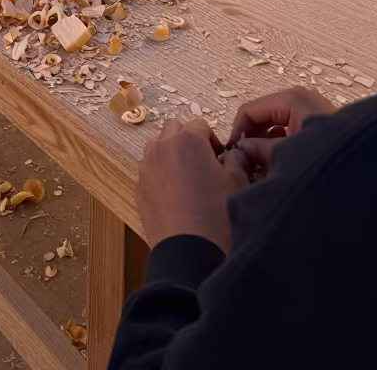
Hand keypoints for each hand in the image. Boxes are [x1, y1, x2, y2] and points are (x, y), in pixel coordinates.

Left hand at [136, 119, 248, 252]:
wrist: (189, 251)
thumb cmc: (215, 215)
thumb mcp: (236, 181)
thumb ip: (236, 159)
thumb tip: (234, 154)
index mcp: (188, 140)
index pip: (200, 126)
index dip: (212, 140)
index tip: (219, 159)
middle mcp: (163, 147)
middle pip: (174, 129)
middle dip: (188, 140)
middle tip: (203, 163)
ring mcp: (147, 166)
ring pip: (157, 147)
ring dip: (171, 153)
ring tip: (187, 178)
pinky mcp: (139, 187)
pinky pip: (149, 169)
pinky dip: (160, 174)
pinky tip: (175, 195)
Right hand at [228, 87, 335, 168]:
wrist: (367, 169)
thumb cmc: (325, 157)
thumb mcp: (286, 153)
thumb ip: (259, 149)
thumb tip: (241, 148)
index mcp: (291, 99)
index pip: (250, 109)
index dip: (238, 131)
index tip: (232, 153)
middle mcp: (301, 98)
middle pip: (264, 114)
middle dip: (252, 136)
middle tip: (245, 160)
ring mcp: (312, 110)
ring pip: (277, 123)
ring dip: (266, 141)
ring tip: (261, 164)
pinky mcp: (320, 124)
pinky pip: (291, 129)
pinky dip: (281, 143)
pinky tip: (279, 162)